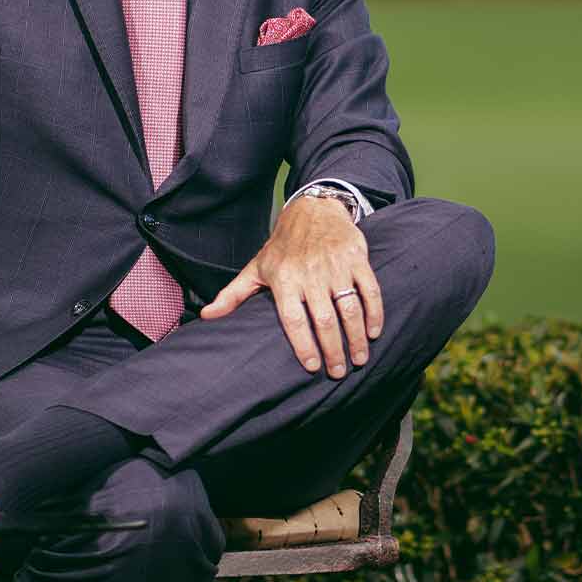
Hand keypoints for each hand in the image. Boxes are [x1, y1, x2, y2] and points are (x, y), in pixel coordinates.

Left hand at [196, 196, 382, 378]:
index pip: (294, 319)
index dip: (303, 345)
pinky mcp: (356, 258)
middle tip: (338, 372)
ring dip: (356, 337)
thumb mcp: (256, 267)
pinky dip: (375, 313)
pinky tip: (374, 332)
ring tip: (359, 359)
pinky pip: (370, 290)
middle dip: (334, 350)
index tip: (313, 367)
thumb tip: (207, 316)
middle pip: (324, 320)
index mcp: (284, 280)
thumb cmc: (283, 246)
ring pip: (350, 308)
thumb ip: (233, 294)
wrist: (313, 209)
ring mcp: (335, 266)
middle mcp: (310, 274)